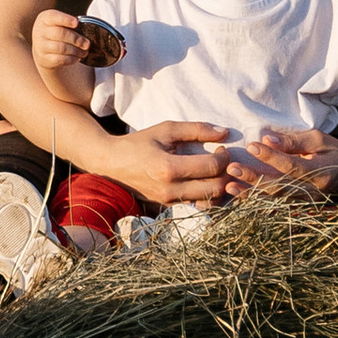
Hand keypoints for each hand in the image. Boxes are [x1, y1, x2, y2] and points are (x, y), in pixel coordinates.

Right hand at [30, 8, 123, 79]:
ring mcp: (40, 46)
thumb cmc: (59, 32)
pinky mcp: (43, 59)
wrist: (43, 49)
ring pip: (61, 48)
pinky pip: (60, 59)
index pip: (53, 17)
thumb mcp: (61, 24)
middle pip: (60, 34)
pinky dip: (71, 59)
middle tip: (87, 44)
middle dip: (77, 39)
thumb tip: (104, 29)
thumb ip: (74, 23)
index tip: (77, 23)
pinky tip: (77, 58)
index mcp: (45, 18)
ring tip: (84, 52)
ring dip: (76, 51)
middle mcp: (39, 31)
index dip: (65, 19)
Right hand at [107, 119, 239, 209]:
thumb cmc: (139, 143)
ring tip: (215, 173)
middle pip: (214, 189)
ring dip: (219, 188)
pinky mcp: (166, 208)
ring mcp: (168, 202)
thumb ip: (196, 129)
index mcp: (169, 168)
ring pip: (208, 202)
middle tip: (223, 162)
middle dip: (226, 175)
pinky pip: (196, 206)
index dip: (224, 158)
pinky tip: (204, 182)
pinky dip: (206, 196)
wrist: (111, 163)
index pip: (211, 167)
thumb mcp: (166, 129)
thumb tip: (224, 132)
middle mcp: (170, 189)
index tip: (222, 149)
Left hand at [230, 127, 337, 204]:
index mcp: (320, 173)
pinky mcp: (300, 210)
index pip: (292, 166)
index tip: (252, 146)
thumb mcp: (318, 140)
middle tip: (232, 168)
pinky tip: (240, 201)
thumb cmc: (334, 152)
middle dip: (254, 178)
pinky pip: (276, 210)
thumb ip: (293, 141)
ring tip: (229, 187)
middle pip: (280, 187)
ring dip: (251, 195)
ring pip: (275, 202)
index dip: (271, 157)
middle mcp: (312, 192)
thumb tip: (266, 139)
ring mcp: (306, 204)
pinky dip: (258, 206)